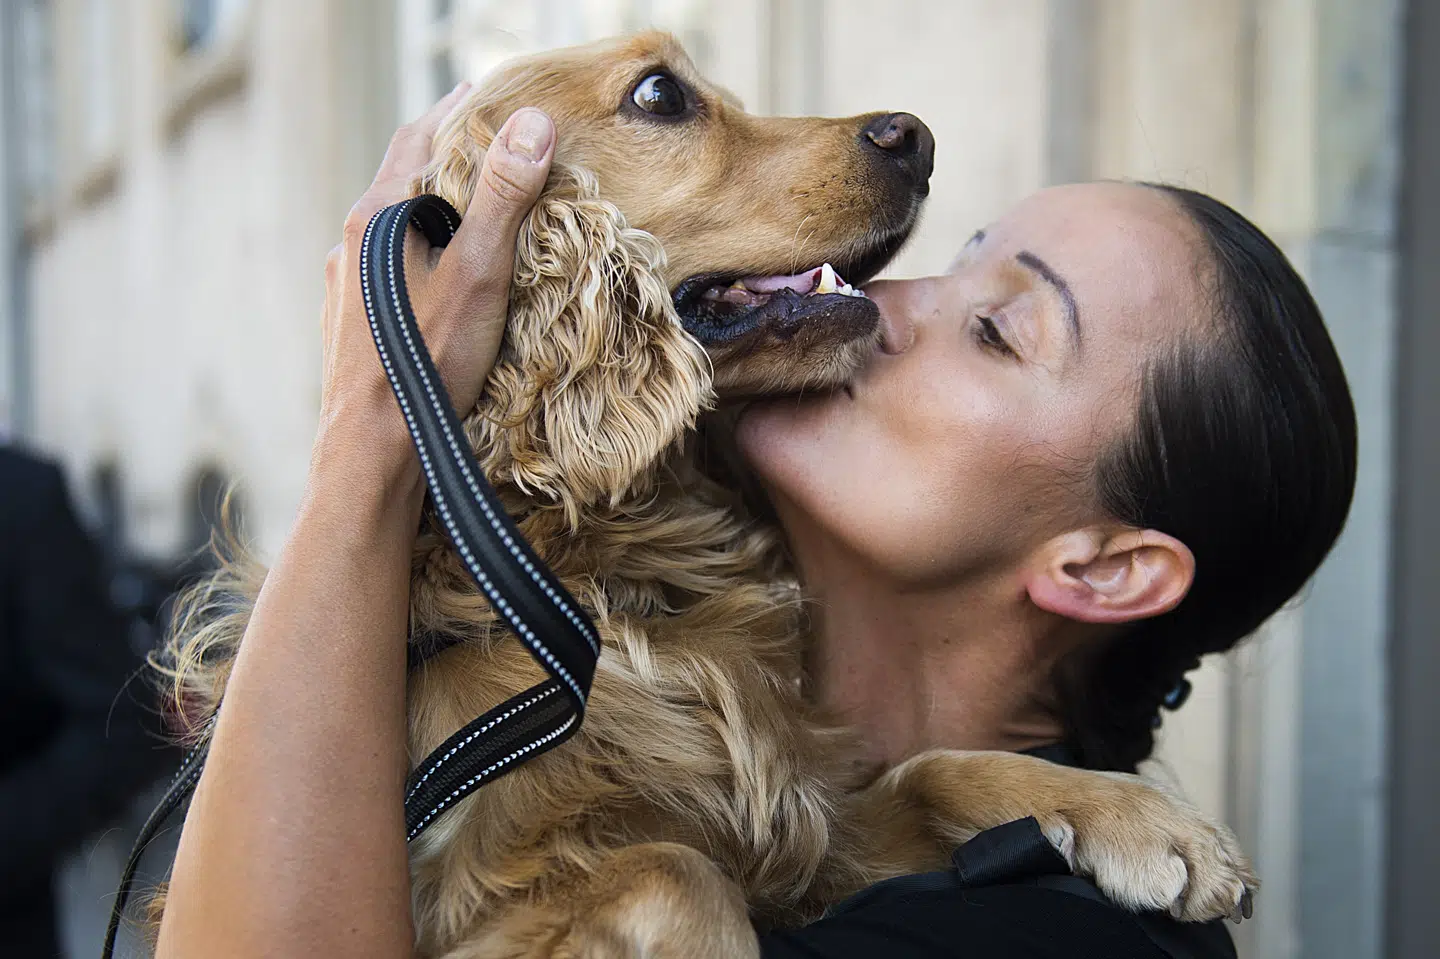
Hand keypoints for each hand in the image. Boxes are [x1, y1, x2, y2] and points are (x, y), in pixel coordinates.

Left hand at [314, 83, 555, 488]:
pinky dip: (422, 254)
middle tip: (494, 148)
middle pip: (405, 180)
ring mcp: (345, 285)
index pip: (420, 138)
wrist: (374, 450)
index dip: (458, 112)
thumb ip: (504, 197)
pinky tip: (445, 277)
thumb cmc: (427, 362)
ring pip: (395, 229)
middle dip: (449, 160)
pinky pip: (389, 268)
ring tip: (477, 211)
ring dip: (435, 212)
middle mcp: (351, 243)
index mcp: (376, 217)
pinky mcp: (350, 323)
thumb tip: (531, 121)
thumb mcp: (479, 273)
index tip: (491, 96)